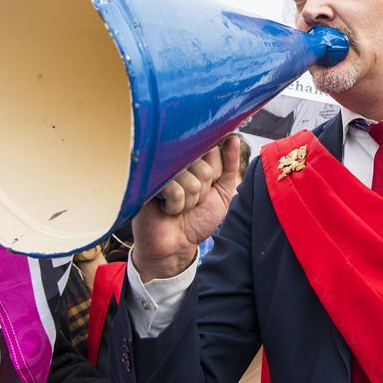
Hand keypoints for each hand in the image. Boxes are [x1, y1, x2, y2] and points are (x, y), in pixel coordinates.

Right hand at [130, 136, 240, 280]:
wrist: (176, 245)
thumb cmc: (198, 218)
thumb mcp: (223, 192)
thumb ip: (230, 165)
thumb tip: (234, 138)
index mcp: (195, 158)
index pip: (214, 151)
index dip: (214, 173)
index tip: (207, 186)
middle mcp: (178, 160)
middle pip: (204, 167)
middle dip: (203, 190)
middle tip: (191, 200)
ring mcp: (162, 170)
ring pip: (191, 180)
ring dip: (189, 201)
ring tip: (179, 206)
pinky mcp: (148, 182)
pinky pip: (174, 190)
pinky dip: (176, 206)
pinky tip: (166, 208)